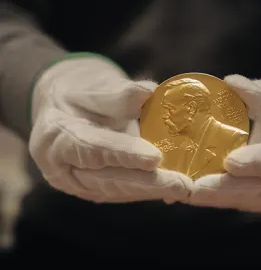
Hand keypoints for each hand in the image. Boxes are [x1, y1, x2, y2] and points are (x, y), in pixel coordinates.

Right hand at [29, 54, 191, 202]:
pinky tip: (174, 190)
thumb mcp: (91, 87)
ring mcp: (80, 183)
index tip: (154, 157)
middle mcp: (64, 169)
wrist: (64, 113)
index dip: (124, 154)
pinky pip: (124, 191)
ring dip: (153, 191)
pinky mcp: (96, 189)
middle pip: (108, 180)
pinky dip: (149, 191)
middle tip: (181, 185)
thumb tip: (150, 91)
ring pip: (119, 190)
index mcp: (57, 138)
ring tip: (184, 188)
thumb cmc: (78, 96)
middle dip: (147, 184)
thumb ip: (117, 94)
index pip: (92, 149)